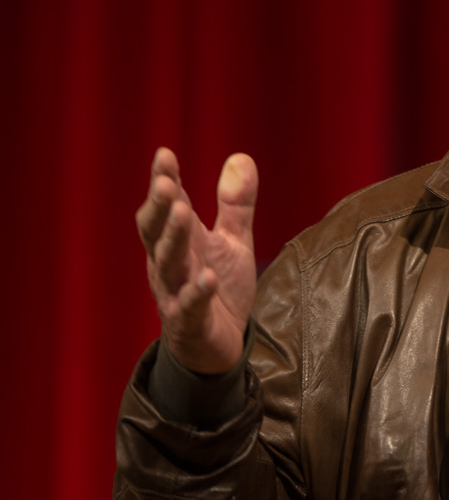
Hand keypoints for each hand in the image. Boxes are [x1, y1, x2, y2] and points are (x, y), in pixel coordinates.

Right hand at [135, 147, 258, 374]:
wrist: (218, 346)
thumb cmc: (218, 287)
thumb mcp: (231, 241)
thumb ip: (235, 204)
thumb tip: (241, 156)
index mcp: (178, 242)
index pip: (166, 207)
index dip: (163, 181)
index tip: (164, 154)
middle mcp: (169, 265)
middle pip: (156, 232)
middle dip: (161, 206)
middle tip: (168, 182)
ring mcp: (175, 293)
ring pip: (168, 264)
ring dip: (174, 238)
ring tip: (183, 213)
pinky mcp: (189, 323)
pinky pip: (189, 307)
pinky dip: (197, 292)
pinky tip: (207, 278)